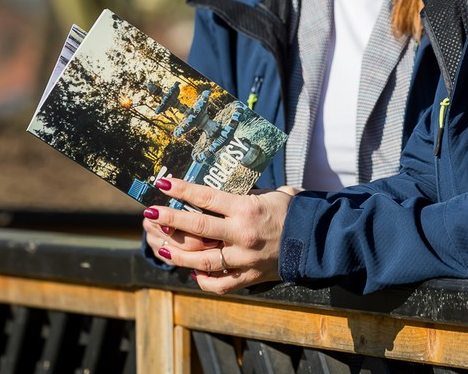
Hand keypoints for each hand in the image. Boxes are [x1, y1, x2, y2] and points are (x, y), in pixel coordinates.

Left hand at [142, 178, 296, 293]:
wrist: (317, 240)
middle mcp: (242, 235)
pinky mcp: (249, 277)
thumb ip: (246, 192)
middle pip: (196, 228)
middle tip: (150, 213)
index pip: (205, 197)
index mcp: (247, 209)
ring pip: (201, 261)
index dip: (181, 190)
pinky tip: (192, 271)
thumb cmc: (294, 211)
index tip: (162, 183)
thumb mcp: (271, 193)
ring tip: (160, 248)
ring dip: (177, 255)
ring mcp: (244, 259)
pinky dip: (203, 280)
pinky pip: (220, 283)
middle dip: (169, 220)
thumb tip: (223, 187)